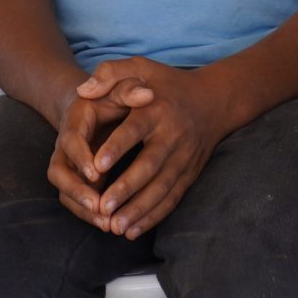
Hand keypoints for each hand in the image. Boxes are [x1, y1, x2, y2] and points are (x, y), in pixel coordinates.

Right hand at [47, 77, 137, 225]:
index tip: (96, 171)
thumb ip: (131, 88)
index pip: (71, 140)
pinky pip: (77, 200)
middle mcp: (66, 146)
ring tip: (105, 221)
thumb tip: (147, 94)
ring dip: (82, 208)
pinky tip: (109, 223)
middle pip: (59, 172)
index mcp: (75, 121)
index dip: (81, 157)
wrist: (102, 105)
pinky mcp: (79, 179)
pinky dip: (89, 212)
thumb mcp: (122, 86)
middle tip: (97, 205)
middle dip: (76, 190)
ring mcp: (70, 164)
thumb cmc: (115, 95)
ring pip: (65, 191)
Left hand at [71, 57, 236, 238]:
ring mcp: (184, 157)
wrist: (214, 100)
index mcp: (157, 110)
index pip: (135, 129)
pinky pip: (172, 198)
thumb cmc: (167, 85)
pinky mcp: (189, 173)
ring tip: (115, 226)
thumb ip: (111, 72)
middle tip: (102, 207)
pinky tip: (133, 230)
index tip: (97, 165)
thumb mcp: (142, 67)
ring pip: (161, 187)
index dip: (117, 147)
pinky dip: (154, 216)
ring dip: (139, 209)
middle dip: (126, 188)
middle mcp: (172, 135)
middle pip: (149, 165)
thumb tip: (83, 90)